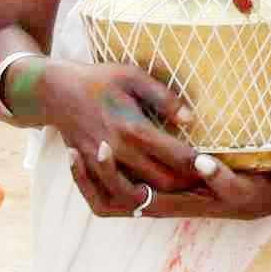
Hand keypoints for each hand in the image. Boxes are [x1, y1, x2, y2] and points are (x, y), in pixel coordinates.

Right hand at [34, 58, 214, 215]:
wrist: (55, 92)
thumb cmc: (98, 79)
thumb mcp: (133, 77)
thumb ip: (164, 98)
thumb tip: (192, 119)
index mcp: (134, 129)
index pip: (177, 157)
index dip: (199, 164)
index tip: (215, 163)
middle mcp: (119, 152)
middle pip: (164, 182)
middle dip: (187, 184)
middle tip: (205, 180)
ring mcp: (103, 164)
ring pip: (140, 193)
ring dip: (163, 194)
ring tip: (182, 188)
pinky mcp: (91, 170)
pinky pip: (115, 193)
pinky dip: (135, 194)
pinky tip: (151, 189)